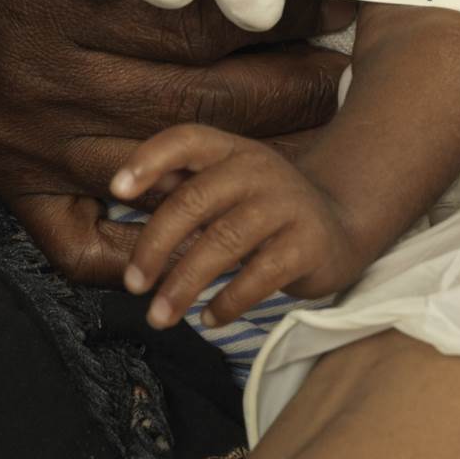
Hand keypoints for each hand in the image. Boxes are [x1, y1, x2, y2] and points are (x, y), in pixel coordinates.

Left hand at [111, 128, 368, 330]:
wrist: (342, 223)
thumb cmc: (265, 208)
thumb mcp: (229, 185)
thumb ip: (184, 186)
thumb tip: (124, 190)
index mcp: (231, 151)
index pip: (185, 140)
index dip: (148, 161)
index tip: (117, 192)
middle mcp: (257, 170)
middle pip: (193, 201)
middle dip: (155, 247)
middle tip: (132, 285)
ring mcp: (286, 205)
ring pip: (222, 244)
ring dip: (183, 285)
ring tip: (159, 317)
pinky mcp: (307, 245)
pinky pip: (259, 277)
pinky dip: (228, 303)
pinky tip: (209, 319)